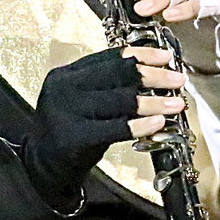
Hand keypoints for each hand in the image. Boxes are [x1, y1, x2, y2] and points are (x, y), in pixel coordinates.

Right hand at [22, 44, 185, 210]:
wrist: (42, 164)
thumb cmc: (70, 131)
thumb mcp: (82, 101)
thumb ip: (106, 86)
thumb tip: (151, 74)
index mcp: (67, 74)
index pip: (109, 57)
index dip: (141, 55)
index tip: (166, 56)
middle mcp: (64, 88)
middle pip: (117, 74)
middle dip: (153, 75)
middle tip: (177, 79)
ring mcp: (67, 111)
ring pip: (120, 100)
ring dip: (154, 102)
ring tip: (176, 103)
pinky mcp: (74, 136)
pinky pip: (115, 128)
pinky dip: (140, 125)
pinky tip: (158, 122)